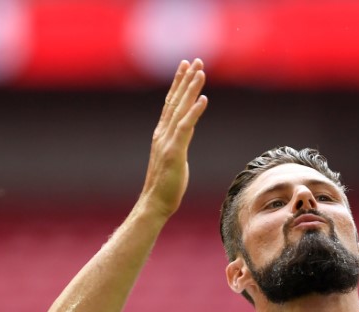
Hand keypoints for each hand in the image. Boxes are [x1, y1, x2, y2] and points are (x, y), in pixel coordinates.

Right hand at [140, 59, 207, 216]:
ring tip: (200, 72)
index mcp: (163, 134)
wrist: (155, 203)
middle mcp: (163, 133)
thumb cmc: (166, 185)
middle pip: (175, 101)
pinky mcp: (175, 152)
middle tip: (194, 60)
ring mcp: (168, 141)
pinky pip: (186, 127)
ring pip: (180, 109)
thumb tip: (186, 132)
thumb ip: (179, 142)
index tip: (186, 67)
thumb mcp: (175, 158)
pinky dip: (194, 112)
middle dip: (185, 79)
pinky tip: (203, 99)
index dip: (179, 84)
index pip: (171, 103)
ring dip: (190, 89)